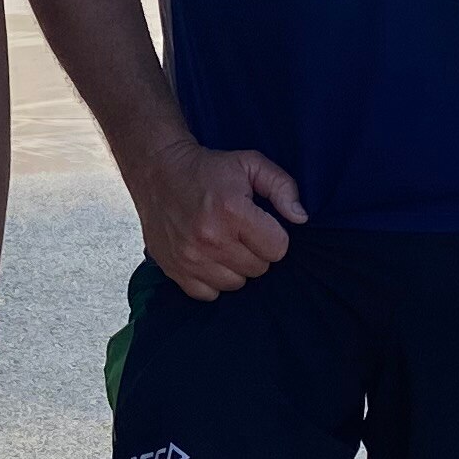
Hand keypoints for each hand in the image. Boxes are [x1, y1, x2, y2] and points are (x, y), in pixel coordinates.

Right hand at [134, 137, 303, 298]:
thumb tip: (300, 218)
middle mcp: (210, 238)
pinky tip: (208, 258)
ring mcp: (190, 258)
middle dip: (255, 251)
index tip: (260, 223)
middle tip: (239, 231)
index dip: (274, 235)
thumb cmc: (209, 168)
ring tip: (224, 244)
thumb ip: (282, 187)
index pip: (277, 249)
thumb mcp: (250, 163)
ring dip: (235, 267)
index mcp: (232, 211)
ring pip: (236, 284)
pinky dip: (212, 280)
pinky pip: (208, 294)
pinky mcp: (174, 270)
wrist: (157, 171)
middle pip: (258, 269)